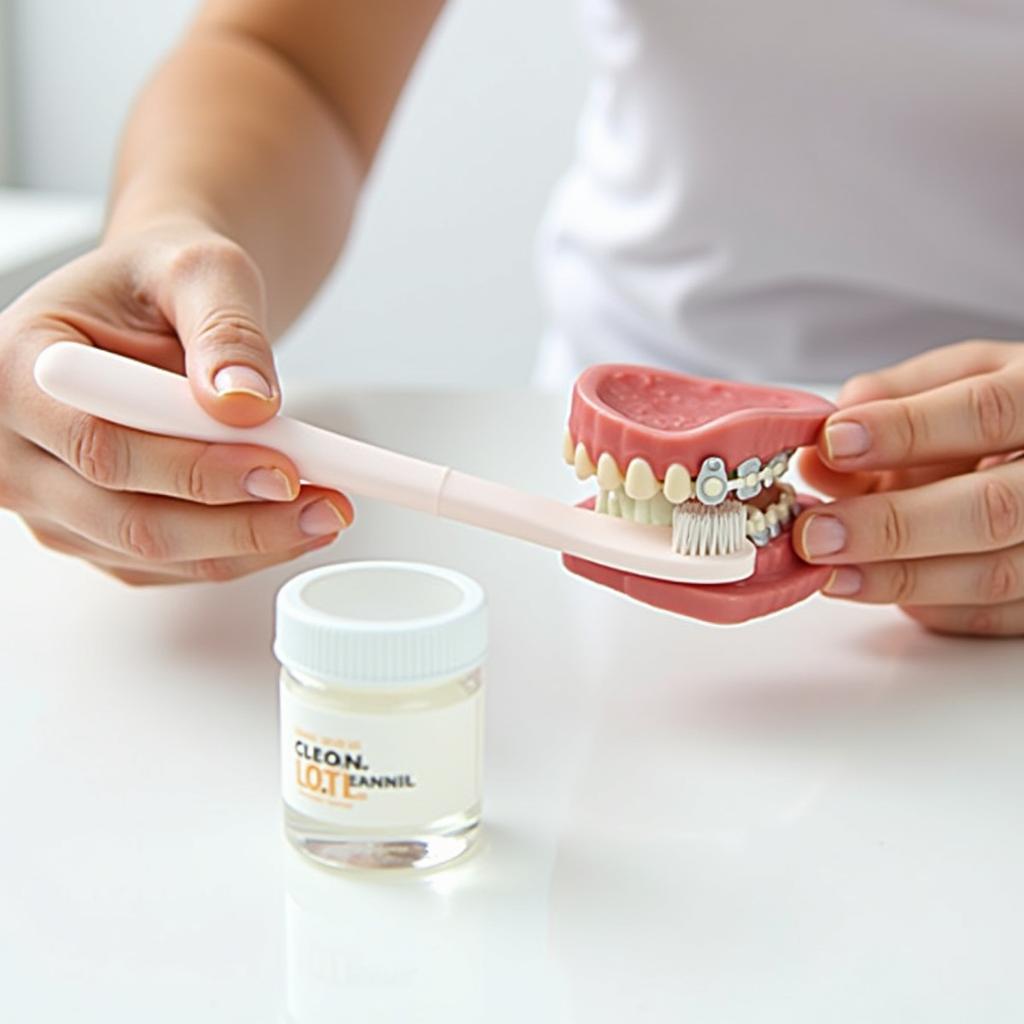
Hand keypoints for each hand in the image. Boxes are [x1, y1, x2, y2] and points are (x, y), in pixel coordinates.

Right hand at [0, 222, 352, 584]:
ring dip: (250, 543)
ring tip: (327, 510)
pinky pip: (165, 564)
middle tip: (328, 505)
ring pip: (153, 553)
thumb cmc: (161, 280)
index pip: (100, 445)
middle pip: (127, 519)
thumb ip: (225, 331)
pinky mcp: (88, 532)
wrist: (154, 306)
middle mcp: (14, 446)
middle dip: (241, 522)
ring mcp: (48, 499)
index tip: (283, 470)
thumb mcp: (201, 272)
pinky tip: (290, 522)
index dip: (197, 470)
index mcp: (16, 367)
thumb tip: (247, 403)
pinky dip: (236, 550)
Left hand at [794, 340, 1023, 636]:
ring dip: (895, 578)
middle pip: (993, 509)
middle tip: (814, 531)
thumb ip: (891, 402)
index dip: (906, 430)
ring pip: (992, 574)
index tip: (832, 444)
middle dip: (893, 525)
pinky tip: (866, 584)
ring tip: (825, 568)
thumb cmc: (999, 408)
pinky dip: (922, 604)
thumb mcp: (958, 377)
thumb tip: (821, 451)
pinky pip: (989, 615)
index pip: (985, 412)